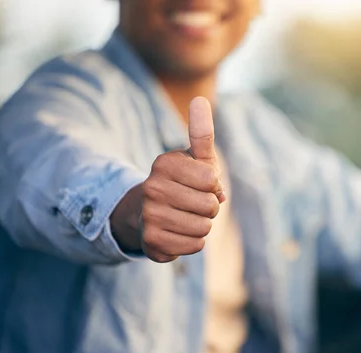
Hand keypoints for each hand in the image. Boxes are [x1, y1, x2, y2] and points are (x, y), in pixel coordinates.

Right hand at [111, 97, 224, 261]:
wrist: (147, 214)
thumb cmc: (182, 183)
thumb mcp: (194, 158)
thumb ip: (201, 132)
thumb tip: (200, 99)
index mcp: (164, 164)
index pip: (212, 181)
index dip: (213, 186)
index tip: (199, 184)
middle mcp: (152, 189)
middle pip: (211, 207)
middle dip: (209, 207)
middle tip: (192, 203)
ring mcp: (149, 217)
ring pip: (204, 228)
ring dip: (202, 225)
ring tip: (185, 217)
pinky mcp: (151, 242)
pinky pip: (194, 245)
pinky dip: (192, 242)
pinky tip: (177, 232)